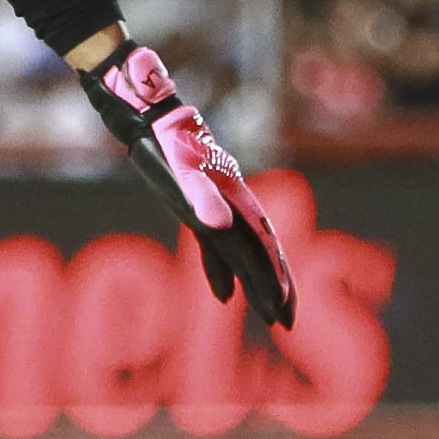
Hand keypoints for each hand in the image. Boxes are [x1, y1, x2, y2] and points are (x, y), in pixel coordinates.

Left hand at [78, 42, 298, 329]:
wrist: (151, 113)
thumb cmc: (167, 139)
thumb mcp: (182, 168)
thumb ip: (201, 197)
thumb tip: (218, 228)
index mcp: (234, 200)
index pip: (262, 248)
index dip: (273, 279)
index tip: (283, 311)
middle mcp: (231, 206)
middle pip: (262, 253)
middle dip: (276, 288)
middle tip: (288, 325)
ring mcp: (216, 208)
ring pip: (242, 253)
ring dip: (255, 284)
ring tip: (269, 316)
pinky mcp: (195, 208)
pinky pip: (216, 248)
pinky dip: (220, 272)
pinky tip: (224, 296)